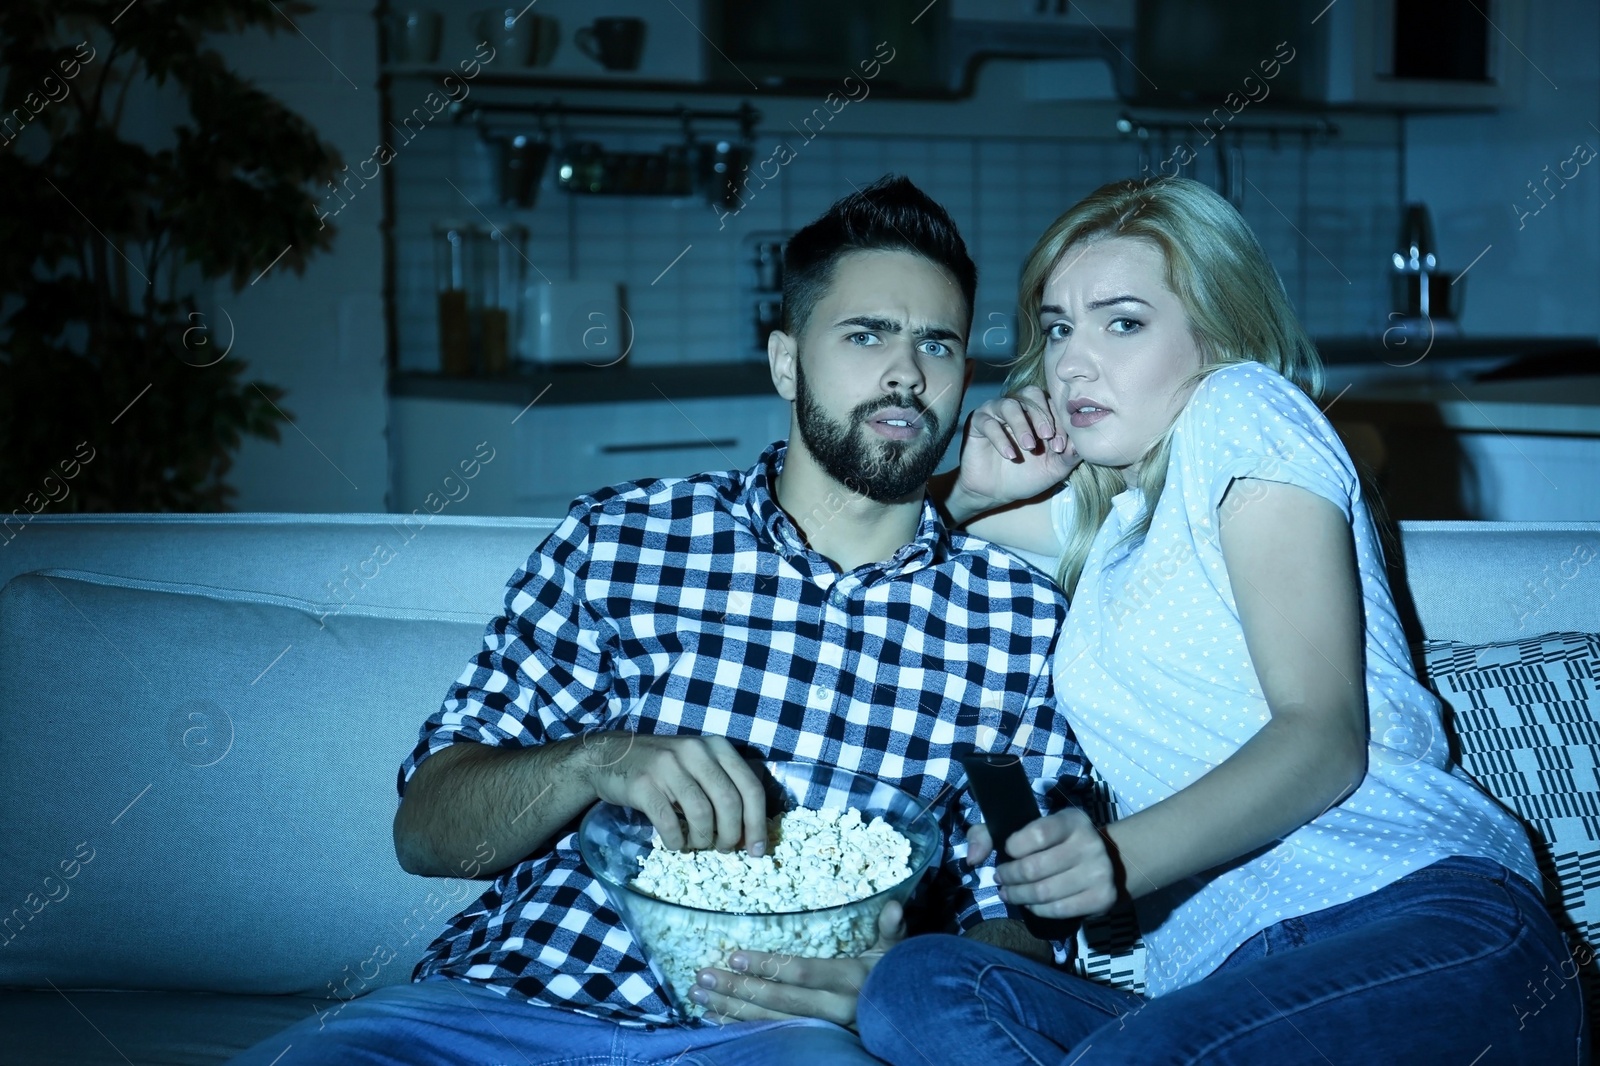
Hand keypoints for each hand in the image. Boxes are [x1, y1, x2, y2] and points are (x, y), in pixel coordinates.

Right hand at [581, 733, 767, 854]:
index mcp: (717, 747)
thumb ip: (725, 787)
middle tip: (724, 849)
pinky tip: (675, 843)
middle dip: (731, 835)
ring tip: (696, 844)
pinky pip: (669, 822)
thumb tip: (751, 832)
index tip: (757, 850)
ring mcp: (668, 766)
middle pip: (729, 802)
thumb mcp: (699, 764)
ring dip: (702, 839)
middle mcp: (695, 751)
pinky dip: (676, 841)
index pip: (750, 786)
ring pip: (701, 814)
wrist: (610, 757)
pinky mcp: (644, 784)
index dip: (758, 822)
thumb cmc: (662, 767)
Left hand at [689, 901, 905, 1028]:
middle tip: (703, 977)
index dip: (769, 966)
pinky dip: (742, 1029)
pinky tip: (716, 1018)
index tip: (736, 956)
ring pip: (771, 1022)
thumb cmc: (896, 978)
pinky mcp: (814, 1042)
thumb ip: (891, 929)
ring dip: (732, 1010)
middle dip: (739, 989)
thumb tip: (895, 904)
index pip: (802, 973)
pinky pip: (773, 1037)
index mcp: (850, 981)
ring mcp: (822, 1030)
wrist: (909, 1023)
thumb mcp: (896, 953)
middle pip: (779, 1001)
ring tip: (699, 996)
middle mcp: (834, 1009)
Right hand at [954, 387, 1078, 514]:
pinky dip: (1001, 438)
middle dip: (1041, 415)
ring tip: (1028, 447)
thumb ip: (1070, 455)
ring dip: (1022, 425)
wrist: (996, 493)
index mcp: (1038, 413)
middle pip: (1031, 394)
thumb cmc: (1026, 476)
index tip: (1061, 447)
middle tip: (1047, 437)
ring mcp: (996, 413)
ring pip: (1009, 405)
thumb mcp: (1054, 469)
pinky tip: (1010, 455)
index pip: (1051, 404)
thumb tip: (1083, 444)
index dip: (1058, 422)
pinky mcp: (977, 422)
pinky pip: (988, 422)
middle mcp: (1018, 407)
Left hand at [969, 809, 1117, 919]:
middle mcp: (1090, 844)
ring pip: (1043, 892)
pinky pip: (1058, 910)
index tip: (1008, 851)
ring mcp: (1099, 872)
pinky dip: (1037, 910)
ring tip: (1008, 893)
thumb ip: (990, 833)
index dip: (1014, 847)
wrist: (1108, 861)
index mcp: (1072, 821)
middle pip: (1034, 868)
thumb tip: (972, 858)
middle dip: (1008, 876)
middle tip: (1000, 878)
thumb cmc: (1057, 842)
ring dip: (1018, 896)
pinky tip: (1030, 904)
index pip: (1038, 835)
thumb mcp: (1030, 826)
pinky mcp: (1102, 898)